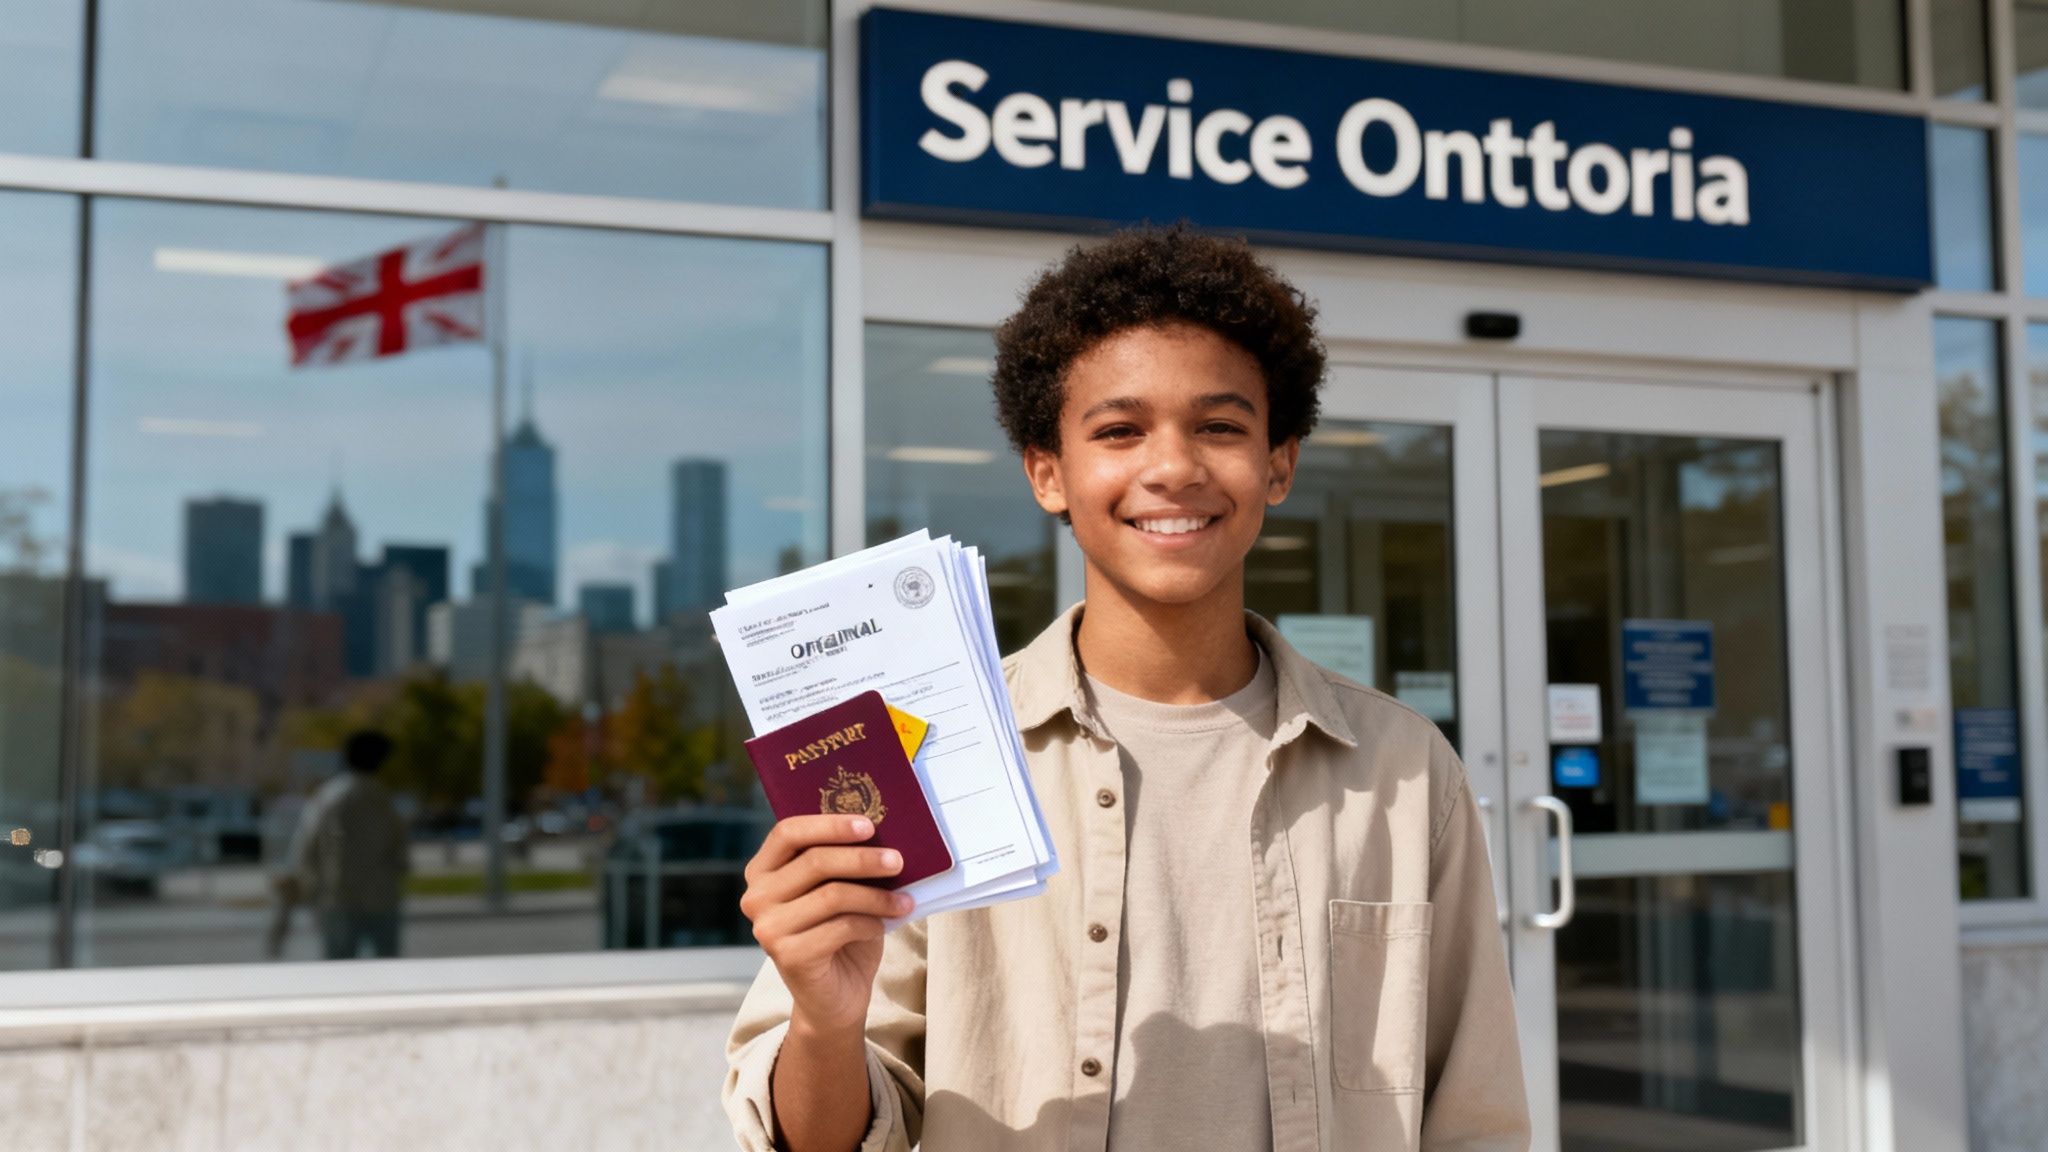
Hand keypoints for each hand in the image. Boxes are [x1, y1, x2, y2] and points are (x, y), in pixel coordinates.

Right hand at [741, 814, 911, 1034]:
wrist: (835, 998)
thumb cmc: (841, 935)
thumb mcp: (840, 890)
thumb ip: (844, 863)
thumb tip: (883, 834)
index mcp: (763, 871)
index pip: (788, 833)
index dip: (829, 824)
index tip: (869, 826)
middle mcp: (756, 898)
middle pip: (815, 862)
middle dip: (863, 859)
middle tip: (898, 861)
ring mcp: (768, 928)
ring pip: (833, 895)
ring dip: (876, 895)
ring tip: (904, 901)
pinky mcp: (788, 956)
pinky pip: (841, 927)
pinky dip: (871, 923)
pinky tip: (883, 926)